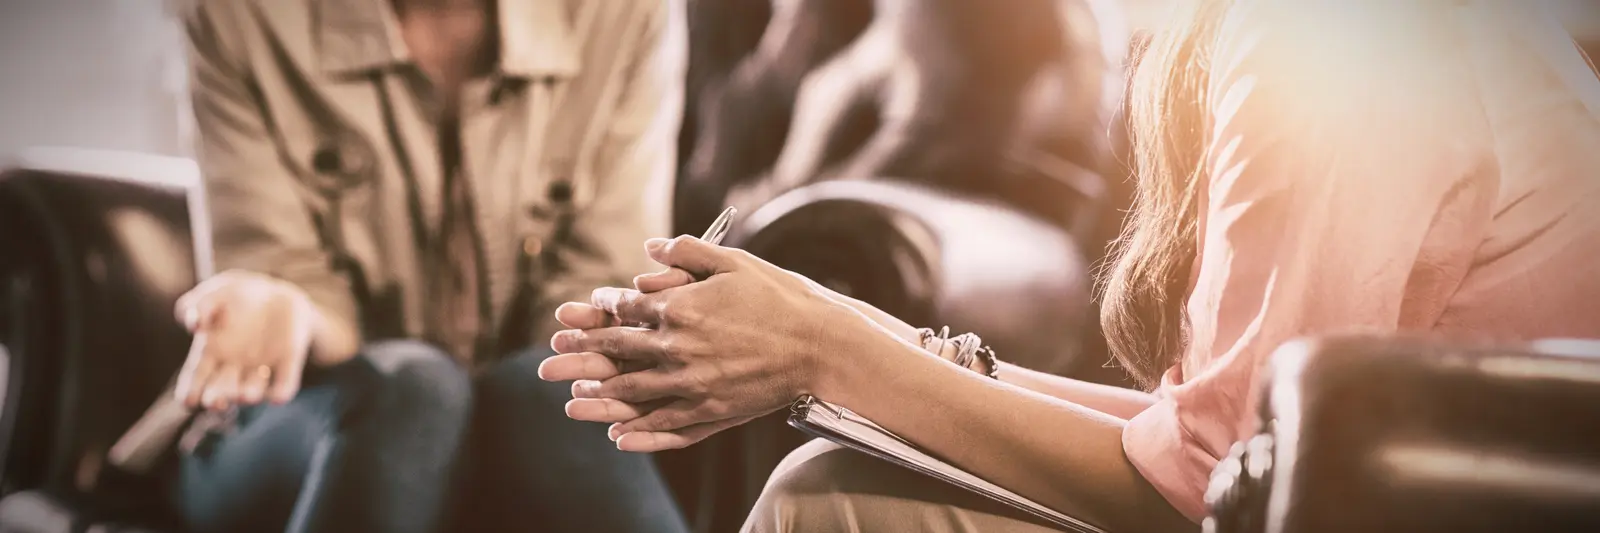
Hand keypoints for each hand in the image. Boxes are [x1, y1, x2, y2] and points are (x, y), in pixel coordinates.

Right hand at [173, 270, 318, 410]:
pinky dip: (282, 390)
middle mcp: (233, 367)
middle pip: (221, 390)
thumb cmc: (234, 296)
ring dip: (248, 394)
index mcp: (209, 353)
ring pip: (252, 389)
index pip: (195, 379)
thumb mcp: (214, 294)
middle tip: (215, 402)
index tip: (189, 400)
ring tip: (245, 395)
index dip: (190, 392)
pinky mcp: (287, 361)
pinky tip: (279, 397)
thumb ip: (199, 306)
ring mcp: (260, 367)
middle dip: (217, 399)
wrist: (274, 292)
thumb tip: (195, 325)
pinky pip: (284, 382)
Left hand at [540, 236, 898, 451]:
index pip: (626, 307)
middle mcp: (678, 347)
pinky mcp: (710, 410)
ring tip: (573, 398)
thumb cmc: (778, 298)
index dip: (601, 308)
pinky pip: (664, 423)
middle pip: (616, 350)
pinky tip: (618, 434)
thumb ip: (687, 252)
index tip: (584, 310)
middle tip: (551, 358)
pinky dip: (637, 430)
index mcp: (680, 307)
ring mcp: (692, 383)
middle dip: (580, 352)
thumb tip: (648, 248)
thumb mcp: (733, 261)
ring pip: (632, 390)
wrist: (818, 345)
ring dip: (598, 394)